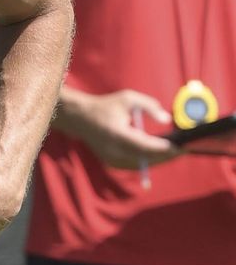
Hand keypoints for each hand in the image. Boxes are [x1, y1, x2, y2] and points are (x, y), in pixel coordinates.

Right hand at [57, 88, 178, 168]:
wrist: (81, 118)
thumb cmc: (106, 106)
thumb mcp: (128, 98)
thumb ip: (149, 106)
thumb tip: (166, 119)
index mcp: (117, 133)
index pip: (145, 146)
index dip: (164, 149)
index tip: (180, 147)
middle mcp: (114, 149)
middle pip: (146, 159)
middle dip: (166, 156)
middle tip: (183, 151)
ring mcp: (111, 159)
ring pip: (142, 165)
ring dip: (158, 160)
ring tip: (174, 153)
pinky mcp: (112, 163)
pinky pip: (134, 165)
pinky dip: (147, 161)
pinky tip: (159, 156)